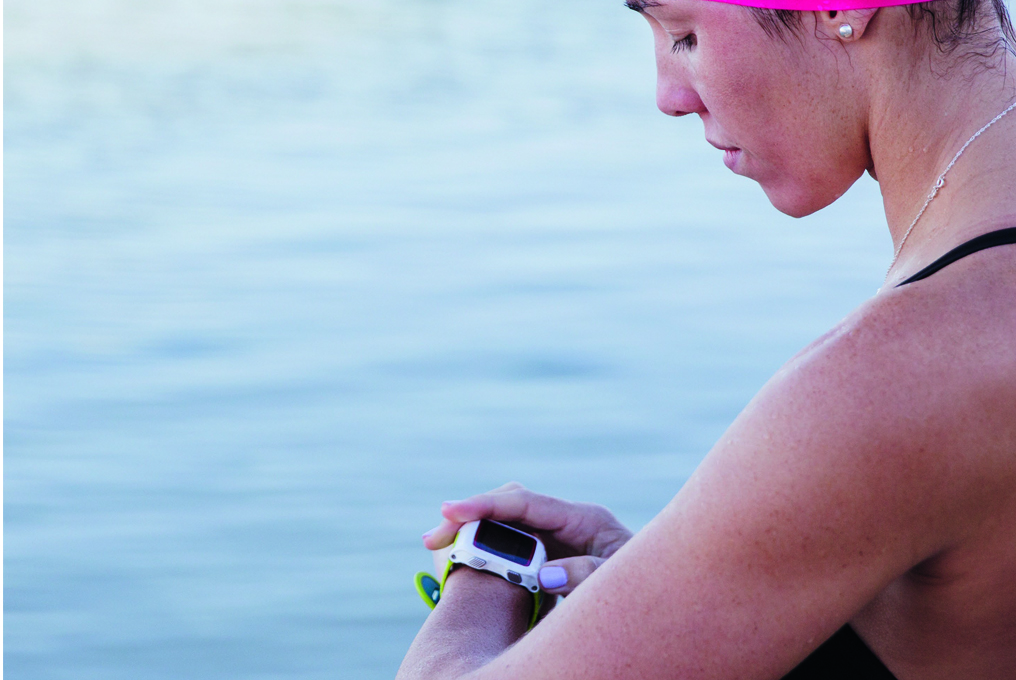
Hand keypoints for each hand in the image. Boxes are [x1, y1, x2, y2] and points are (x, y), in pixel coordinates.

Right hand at [422, 482, 631, 595]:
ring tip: (438, 550)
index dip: (486, 504)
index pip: (525, 503)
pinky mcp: (552, 555)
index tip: (450, 511)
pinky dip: (488, 552)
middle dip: (468, 518)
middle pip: (507, 508)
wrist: (666, 595)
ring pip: (505, 525)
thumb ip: (587, 575)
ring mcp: (558, 537)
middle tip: (430, 540)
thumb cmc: (649, 590)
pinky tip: (465, 563)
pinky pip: (513, 546)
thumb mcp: (621, 583)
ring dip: (473, 535)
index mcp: (584, 520)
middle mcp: (567, 521)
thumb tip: (544, 574)